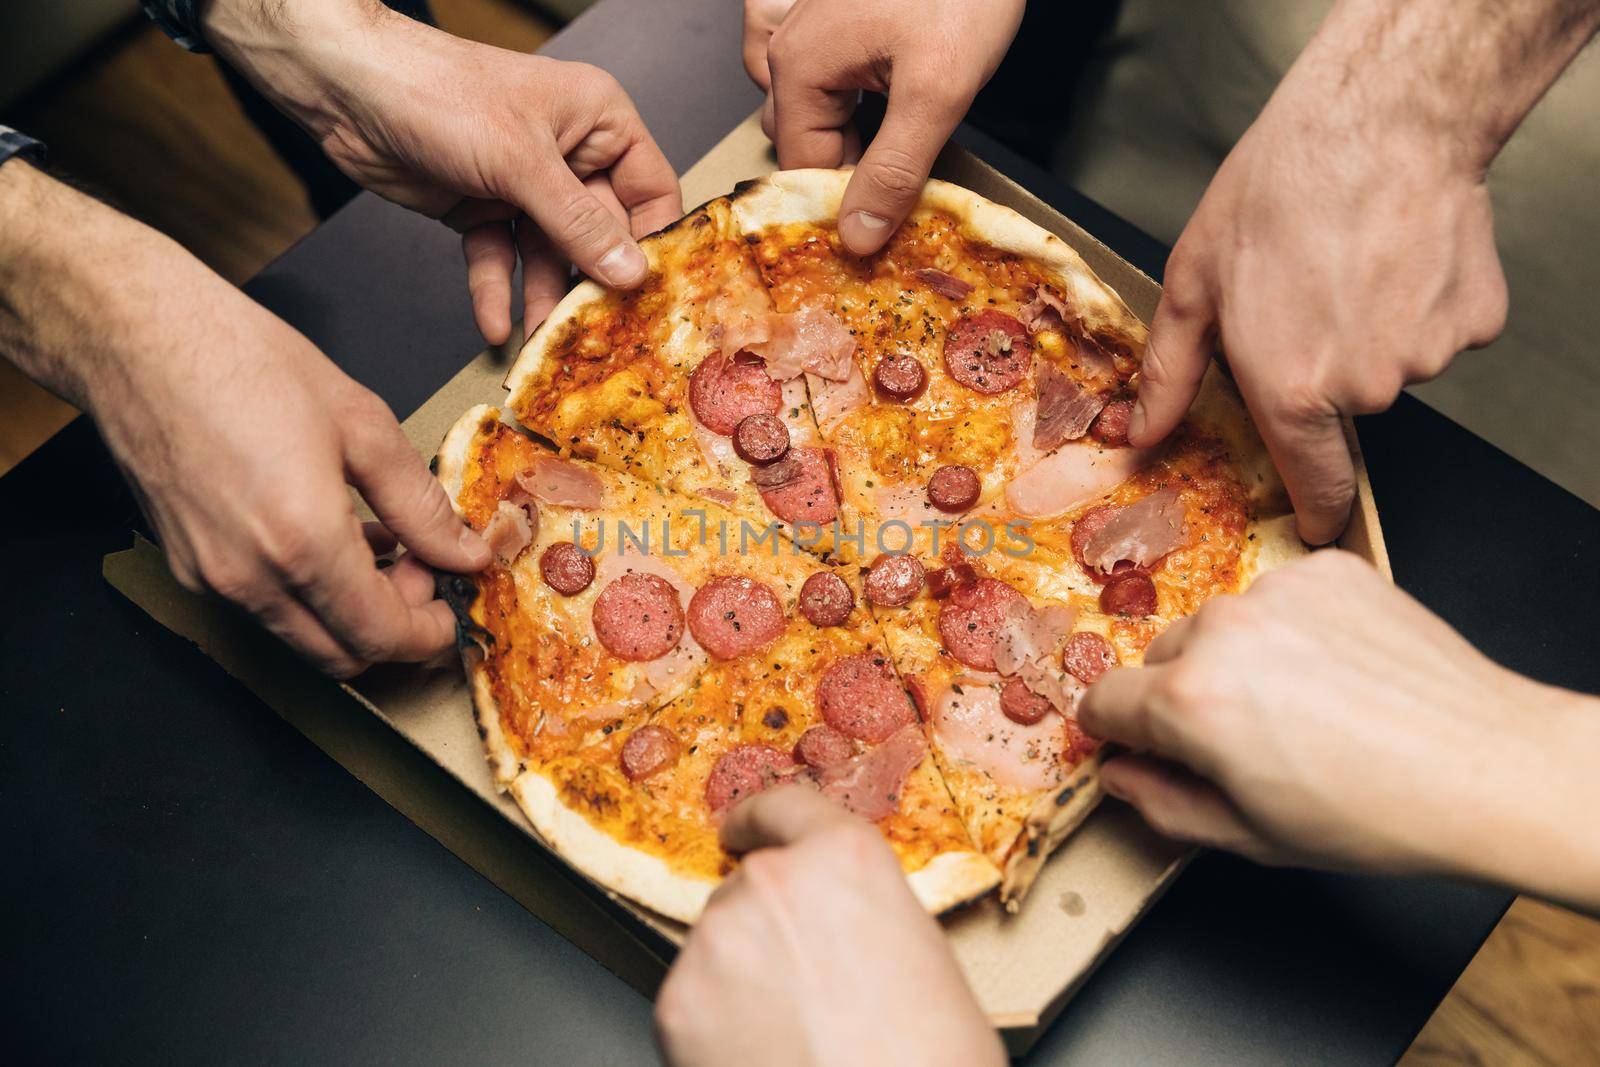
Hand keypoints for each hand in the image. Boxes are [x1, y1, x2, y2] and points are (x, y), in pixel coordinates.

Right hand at [0, 159, 493, 677]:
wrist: (137, 338)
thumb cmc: (243, 362)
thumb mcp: (361, 424)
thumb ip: (421, 503)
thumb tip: (466, 553)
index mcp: (301, 542)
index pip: (381, 637)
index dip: (429, 635)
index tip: (454, 607)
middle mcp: (250, 578)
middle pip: (342, 656)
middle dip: (395, 630)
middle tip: (422, 570)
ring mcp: (210, 578)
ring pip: (302, 637)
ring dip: (353, 613)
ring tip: (384, 547)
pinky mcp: (187, 566)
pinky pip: (264, 608)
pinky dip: (309, 594)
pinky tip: (333, 538)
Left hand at [205, 0, 681, 343]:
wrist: (348, 90)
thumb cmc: (441, 93)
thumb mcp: (522, 163)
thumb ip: (578, 224)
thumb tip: (631, 273)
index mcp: (599, 122)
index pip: (650, 190)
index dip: (654, 243)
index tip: (656, 295)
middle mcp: (569, 154)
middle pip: (600, 233)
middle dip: (592, 283)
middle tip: (600, 334)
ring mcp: (525, 184)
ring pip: (549, 255)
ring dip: (544, 298)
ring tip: (543, 342)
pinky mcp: (483, 207)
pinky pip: (501, 258)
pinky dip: (496, 290)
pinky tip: (494, 324)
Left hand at [656, 786, 1003, 1066]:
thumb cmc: (928, 1062)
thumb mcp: (923, 962)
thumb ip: (864, 919)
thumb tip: (837, 933)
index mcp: (843, 861)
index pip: (784, 808)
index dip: (757, 819)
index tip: (739, 829)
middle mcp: (771, 883)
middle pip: (747, 890)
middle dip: (765, 933)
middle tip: (805, 990)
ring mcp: (715, 942)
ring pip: (716, 949)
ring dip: (740, 982)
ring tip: (791, 1037)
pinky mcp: (676, 1004)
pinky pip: (690, 1004)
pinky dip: (714, 1029)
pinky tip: (762, 1057)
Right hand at [746, 0, 1022, 253]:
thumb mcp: (938, 92)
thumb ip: (894, 171)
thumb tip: (857, 237)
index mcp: (799, 66)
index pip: (805, 169)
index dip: (846, 207)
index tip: (888, 231)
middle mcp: (789, 43)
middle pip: (804, 139)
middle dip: (848, 169)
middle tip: (901, 188)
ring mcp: (807, 22)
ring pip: (811, 107)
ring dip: (848, 134)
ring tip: (897, 142)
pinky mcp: (836, 12)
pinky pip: (817, 69)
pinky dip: (843, 96)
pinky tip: (877, 100)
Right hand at [1079, 551, 1599, 910]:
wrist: (1489, 767)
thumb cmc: (1377, 813)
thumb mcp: (1253, 837)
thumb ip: (1164, 805)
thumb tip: (1119, 775)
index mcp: (1189, 702)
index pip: (1103, 700)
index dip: (1118, 731)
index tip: (1140, 744)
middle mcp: (1222, 630)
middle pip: (1162, 658)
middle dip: (1185, 696)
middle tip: (1248, 739)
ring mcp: (1278, 592)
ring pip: (1222, 625)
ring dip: (1240, 658)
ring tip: (1306, 705)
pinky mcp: (1328, 571)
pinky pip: (1281, 598)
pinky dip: (1295, 629)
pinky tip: (1339, 673)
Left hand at [1131, 8, 1514, 543]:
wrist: (1377, 121)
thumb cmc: (1277, 194)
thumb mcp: (1193, 285)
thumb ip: (1170, 373)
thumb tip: (1142, 435)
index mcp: (1292, 392)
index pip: (1315, 485)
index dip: (1315, 510)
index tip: (1314, 520)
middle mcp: (1366, 389)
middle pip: (1347, 406)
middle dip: (1328, 367)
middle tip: (1309, 300)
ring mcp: (1428, 357)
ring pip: (1395, 364)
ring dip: (1374, 330)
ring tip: (1349, 266)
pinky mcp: (1476, 321)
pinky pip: (1442, 331)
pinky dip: (1423, 303)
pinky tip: (1396, 256)